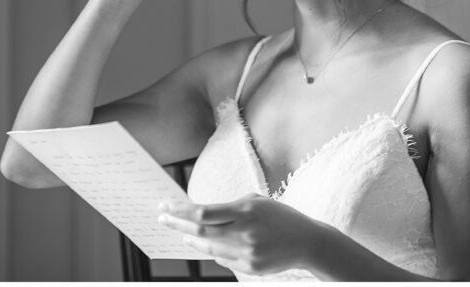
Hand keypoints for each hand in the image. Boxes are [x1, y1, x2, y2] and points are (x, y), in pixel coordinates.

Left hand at [157, 194, 325, 275]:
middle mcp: (245, 233)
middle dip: (177, 223)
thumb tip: (199, 215)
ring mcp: (247, 253)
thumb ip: (229, 208)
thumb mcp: (256, 202)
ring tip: (181, 233)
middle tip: (162, 218)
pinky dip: (211, 250)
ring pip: (208, 247)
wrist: (308, 242)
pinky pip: (223, 259)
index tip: (165, 205)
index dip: (180, 210)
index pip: (203, 212)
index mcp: (246, 211)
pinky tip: (204, 244)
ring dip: (192, 240)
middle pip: (200, 230)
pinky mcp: (250, 267)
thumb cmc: (280, 216)